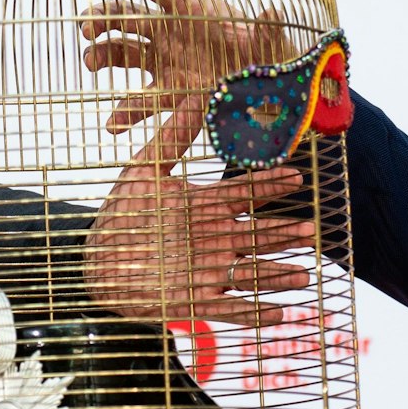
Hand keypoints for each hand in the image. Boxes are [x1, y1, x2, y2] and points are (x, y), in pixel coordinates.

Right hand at [81, 0, 293, 132]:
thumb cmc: (271, 56)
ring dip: (102, 55)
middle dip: (103, 17)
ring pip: (123, 52)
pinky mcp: (170, 91)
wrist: (275, 92)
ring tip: (90, 63)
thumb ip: (266, 32)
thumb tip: (271, 14)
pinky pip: (141, 100)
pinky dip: (125, 112)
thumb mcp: (271, 43)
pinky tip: (114, 125)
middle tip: (87, 29)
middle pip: (127, 15)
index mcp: (192, 7)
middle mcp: (172, 30)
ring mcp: (166, 60)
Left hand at [86, 94, 313, 326]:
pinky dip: (254, 312)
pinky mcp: (197, 299)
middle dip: (283, 233)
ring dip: (277, 274)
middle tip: (310, 230)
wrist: (97, 261)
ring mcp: (209, 269)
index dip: (268, 184)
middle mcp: (215, 237)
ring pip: (252, 272)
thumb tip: (195, 95)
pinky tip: (278, 313)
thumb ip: (172, 137)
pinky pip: (231, 308)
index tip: (296, 174)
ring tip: (303, 275)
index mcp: (206, 205)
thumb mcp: (143, 170)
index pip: (244, 192)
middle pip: (256, 234)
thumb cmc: (123, 213)